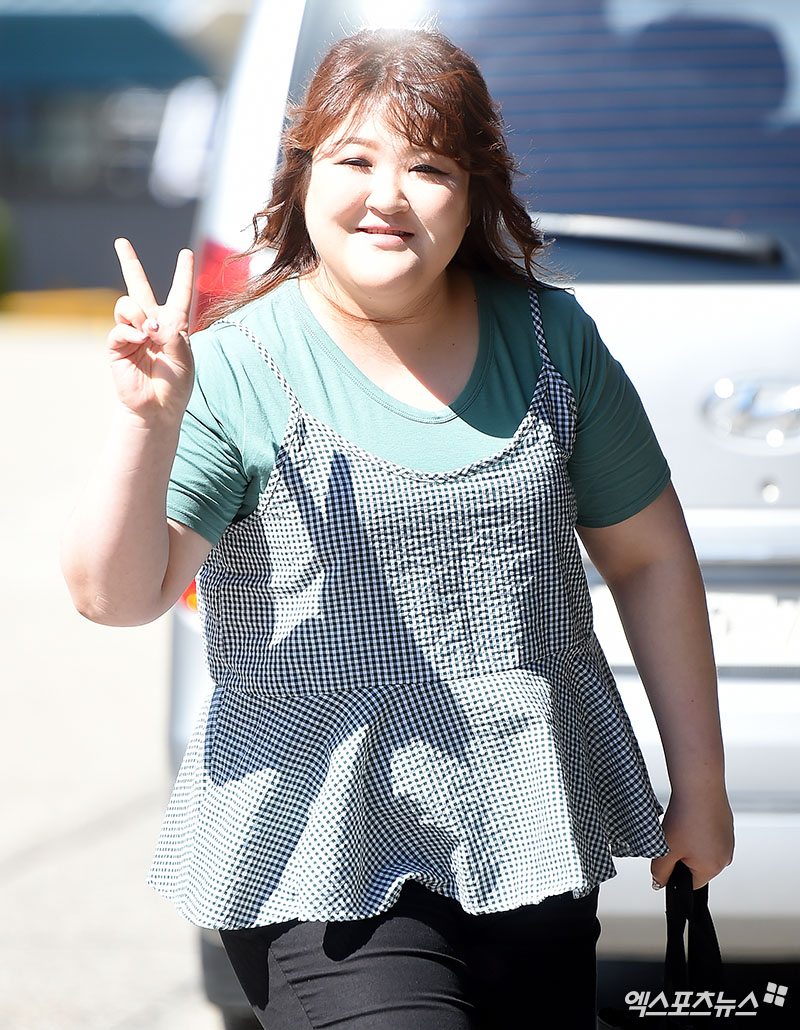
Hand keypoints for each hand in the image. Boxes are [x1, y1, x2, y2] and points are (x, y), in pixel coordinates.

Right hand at [108, 238, 194, 422]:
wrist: (158, 407)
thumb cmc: (176, 384)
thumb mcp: (184, 356)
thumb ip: (171, 334)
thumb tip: (147, 323)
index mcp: (174, 324)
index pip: (180, 293)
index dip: (183, 273)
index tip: (186, 253)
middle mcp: (152, 323)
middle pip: (138, 286)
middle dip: (129, 263)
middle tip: (121, 242)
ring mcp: (132, 332)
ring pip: (128, 304)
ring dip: (139, 314)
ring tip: (148, 333)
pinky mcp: (117, 345)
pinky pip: (119, 327)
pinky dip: (131, 332)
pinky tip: (140, 341)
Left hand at [651, 789, 734, 889]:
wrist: (699, 787)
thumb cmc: (685, 819)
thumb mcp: (665, 850)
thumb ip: (660, 871)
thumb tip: (658, 883)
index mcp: (713, 868)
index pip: (690, 883)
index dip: (674, 871)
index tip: (667, 856)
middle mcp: (725, 857)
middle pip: (697, 866)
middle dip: (683, 855)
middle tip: (674, 837)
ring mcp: (728, 840)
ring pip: (702, 849)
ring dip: (690, 841)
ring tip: (682, 824)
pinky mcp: (726, 825)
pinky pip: (708, 834)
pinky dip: (698, 828)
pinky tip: (690, 817)